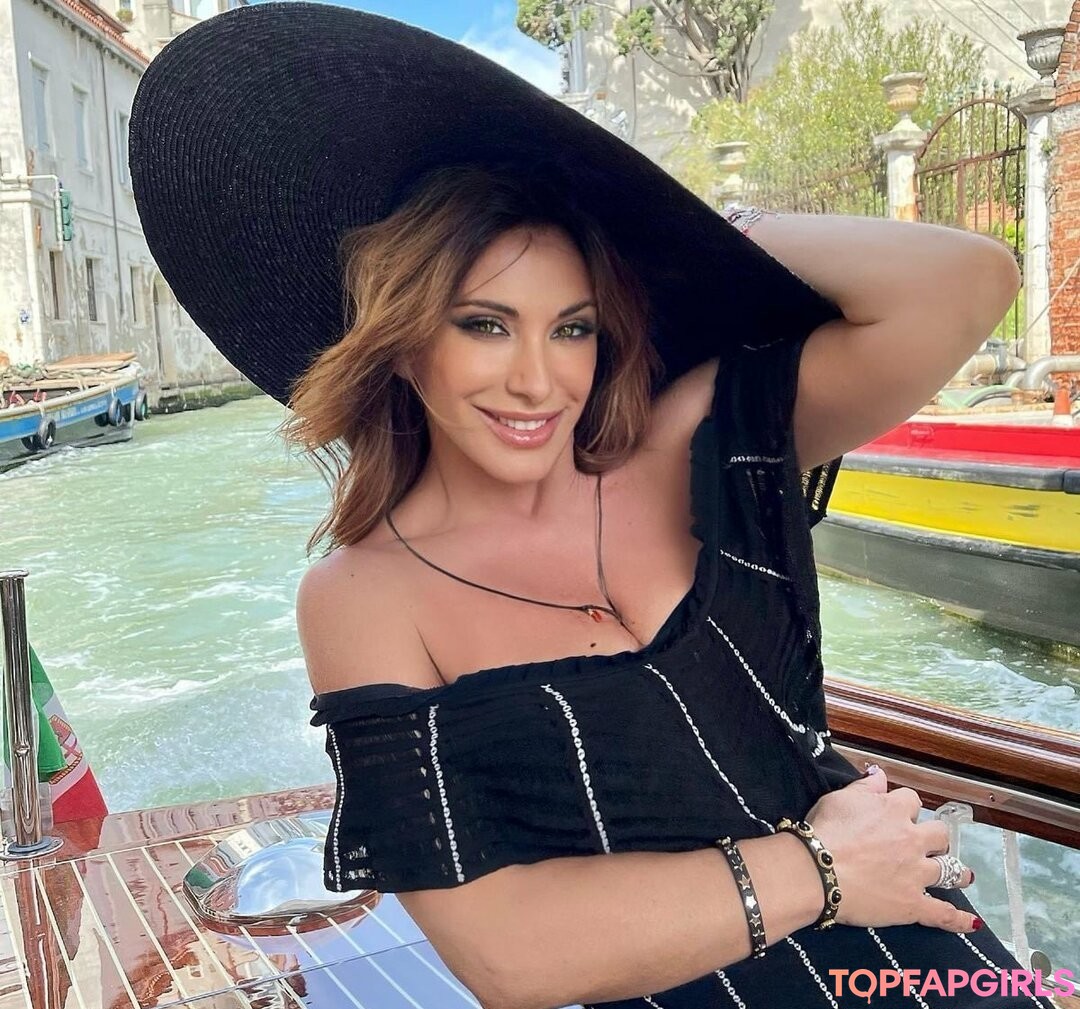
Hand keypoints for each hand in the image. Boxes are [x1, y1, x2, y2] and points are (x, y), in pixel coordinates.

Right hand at [804, 768, 978, 932]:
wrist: (818, 871)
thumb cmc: (824, 831)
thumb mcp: (839, 798)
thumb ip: (864, 786)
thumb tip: (880, 773)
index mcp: (894, 810)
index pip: (912, 800)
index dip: (904, 807)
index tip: (895, 813)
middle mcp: (912, 839)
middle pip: (939, 833)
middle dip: (934, 837)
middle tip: (924, 844)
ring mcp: (916, 873)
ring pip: (949, 870)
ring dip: (955, 872)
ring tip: (962, 876)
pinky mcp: (913, 904)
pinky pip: (942, 913)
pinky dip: (958, 919)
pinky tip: (972, 923)